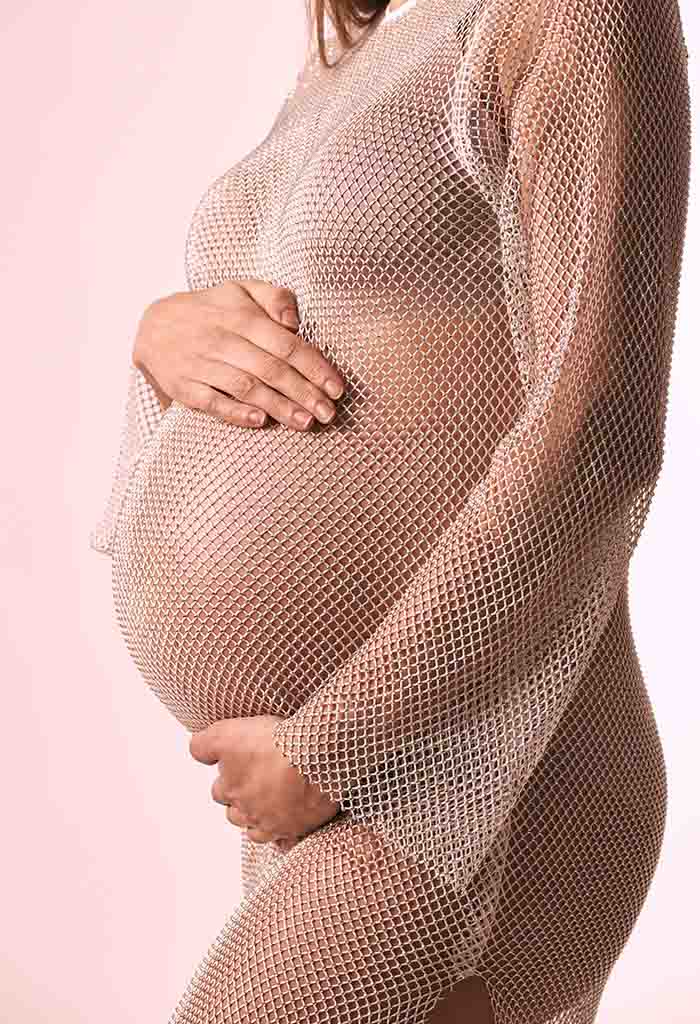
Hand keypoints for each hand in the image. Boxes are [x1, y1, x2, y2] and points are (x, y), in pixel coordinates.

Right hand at [132, 279, 343, 429]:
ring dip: (278, 407)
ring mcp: (202, 364)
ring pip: (246, 387)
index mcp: (242, 317)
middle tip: (328, 413)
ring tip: (305, 422)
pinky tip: (260, 422)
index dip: (315, 367)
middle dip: (304, 392)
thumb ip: (275, 297)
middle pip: (271, 369)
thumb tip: (295, 321)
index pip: (287, 344)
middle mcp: (223, 340)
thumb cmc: (211, 311)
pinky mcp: (184, 386)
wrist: (153, 325)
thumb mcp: (241, 290)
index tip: (337, 388)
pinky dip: (235, 412)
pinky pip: (211, 402)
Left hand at [189, 715, 340, 846]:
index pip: (219, 790)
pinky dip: (285, 834)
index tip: (242, 765)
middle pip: (236, 814)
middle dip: (242, 802)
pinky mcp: (299, 829)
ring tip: (271, 804)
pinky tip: (289, 824)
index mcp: (229, 790)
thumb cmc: (272, 743)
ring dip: (260, 819)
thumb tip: (196, 753)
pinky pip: (286, 841)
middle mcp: (247, 812)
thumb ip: (203, 745)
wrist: (315, 756)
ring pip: (257, 831)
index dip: (229, 777)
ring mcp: (273, 824)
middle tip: (257, 783)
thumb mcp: (225, 734)